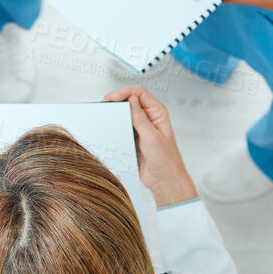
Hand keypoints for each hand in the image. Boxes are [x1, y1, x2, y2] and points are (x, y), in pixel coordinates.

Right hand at [102, 85, 196, 207]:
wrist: (164, 181)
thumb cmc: (167, 161)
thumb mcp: (152, 138)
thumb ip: (140, 118)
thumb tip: (131, 99)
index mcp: (157, 113)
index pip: (139, 93)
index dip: (124, 92)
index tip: (112, 97)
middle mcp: (149, 117)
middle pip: (129, 100)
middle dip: (116, 100)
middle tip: (105, 105)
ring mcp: (140, 127)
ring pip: (124, 113)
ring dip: (115, 113)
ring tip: (106, 115)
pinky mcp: (133, 137)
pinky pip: (121, 126)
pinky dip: (114, 125)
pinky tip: (110, 127)